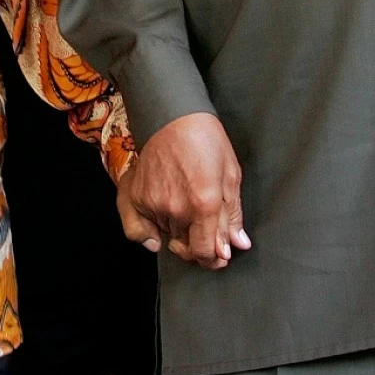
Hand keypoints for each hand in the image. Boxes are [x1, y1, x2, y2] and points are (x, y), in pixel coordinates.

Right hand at [115, 112, 250, 269]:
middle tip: (206, 231)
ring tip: (187, 209)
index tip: (219, 254)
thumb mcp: (230, 174)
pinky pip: (142, 229)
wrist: (172, 115)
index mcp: (204, 204)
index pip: (206, 253)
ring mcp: (154, 204)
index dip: (214, 258)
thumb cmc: (205, 139)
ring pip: (168, 238)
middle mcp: (177, 209)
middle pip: (186, 249)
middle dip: (199, 246)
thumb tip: (237, 244)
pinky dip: (152, 231)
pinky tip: (161, 223)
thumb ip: (232, 214)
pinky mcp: (137, 197)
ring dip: (179, 234)